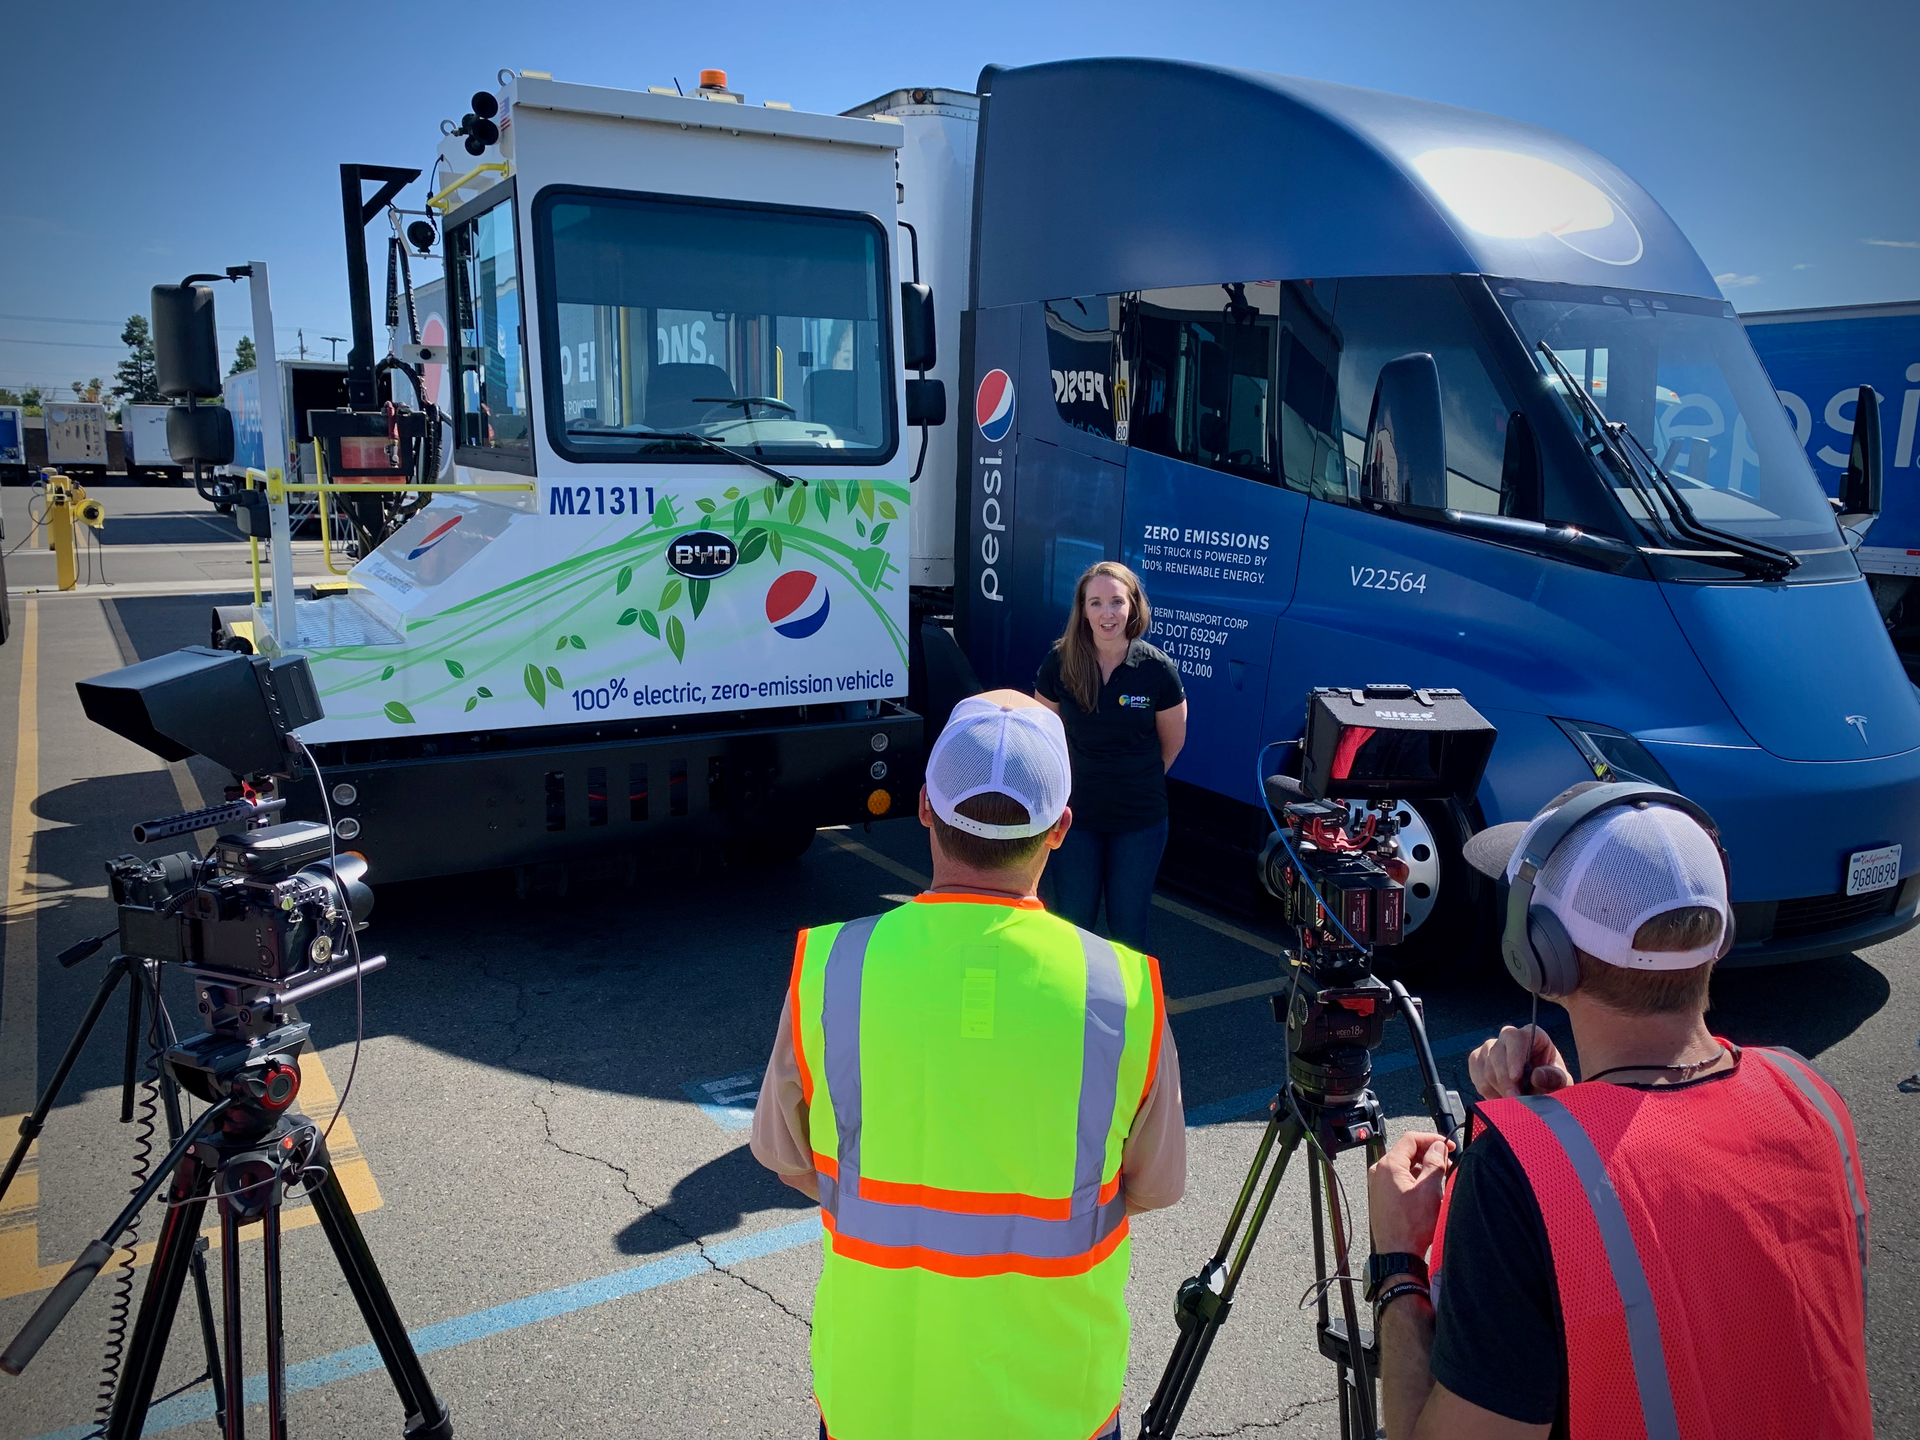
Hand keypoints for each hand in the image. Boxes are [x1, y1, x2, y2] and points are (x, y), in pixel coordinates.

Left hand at [1367, 1131, 1451, 1255]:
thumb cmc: (1412, 1225)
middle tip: (1448, 1162)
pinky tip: (1429, 1190)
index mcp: (1388, 1165)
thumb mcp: (1430, 1190)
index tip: (1449, 1145)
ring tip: (1441, 1178)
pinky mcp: (1382, 1197)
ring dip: (1424, 1168)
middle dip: (1429, 1154)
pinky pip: (1400, 1179)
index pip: (1411, 1139)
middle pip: (1407, 1152)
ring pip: (1405, 1166)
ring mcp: (1378, 1185)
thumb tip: (1438, 1147)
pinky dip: (1415, 1179)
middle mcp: (1379, 1172)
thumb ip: (1435, 1163)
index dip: (1432, 1139)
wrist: (1398, 1255)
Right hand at [1467, 1025, 1571, 1100]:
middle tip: (1516, 1100)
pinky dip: (1489, 1093)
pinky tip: (1502, 1098)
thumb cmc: (1551, 1080)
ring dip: (1499, 1090)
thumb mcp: (1560, 1080)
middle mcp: (1507, 1037)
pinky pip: (1477, 1078)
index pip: (1516, 1038)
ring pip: (1486, 1070)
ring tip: (1514, 1102)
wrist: (1539, 1090)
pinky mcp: (1477, 1061)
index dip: (1514, 1057)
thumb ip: (1553, 1077)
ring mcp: (1489, 1048)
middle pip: (1496, 1054)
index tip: (1516, 1078)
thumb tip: (1536, 1076)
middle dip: (1505, 1081)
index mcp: (1530, 1035)